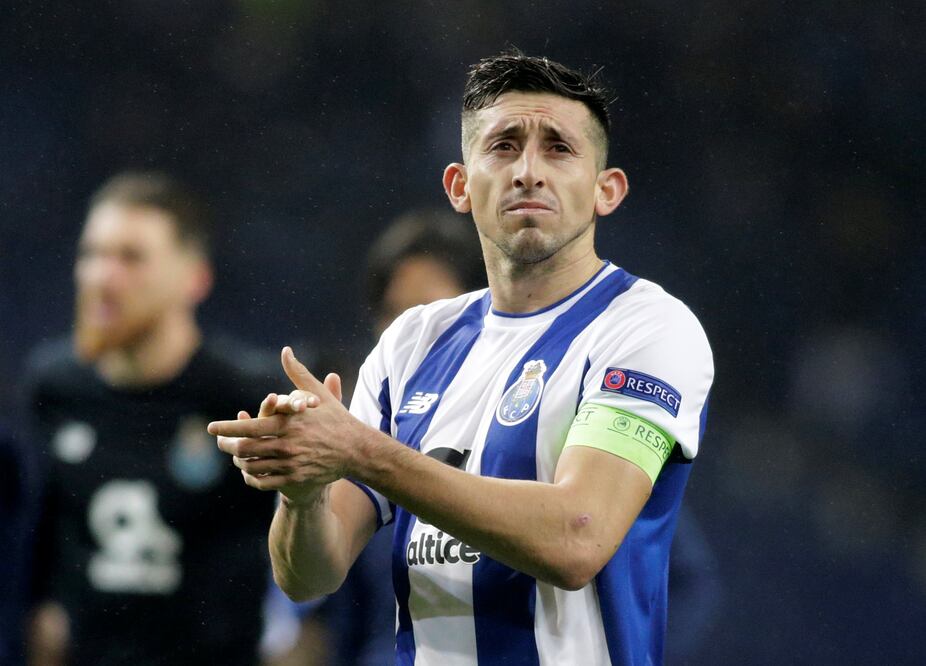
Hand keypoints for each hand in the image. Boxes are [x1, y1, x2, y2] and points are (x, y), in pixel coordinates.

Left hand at [208, 347, 358, 503]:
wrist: (356, 451)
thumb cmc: (336, 420)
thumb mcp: (317, 395)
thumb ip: (298, 374)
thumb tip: (286, 351)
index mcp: (288, 423)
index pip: (248, 427)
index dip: (227, 428)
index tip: (211, 428)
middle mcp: (286, 445)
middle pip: (245, 449)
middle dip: (227, 446)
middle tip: (220, 443)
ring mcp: (290, 464)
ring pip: (252, 467)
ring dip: (239, 462)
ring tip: (235, 456)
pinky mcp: (295, 479)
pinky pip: (263, 482)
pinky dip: (252, 477)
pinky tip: (250, 471)